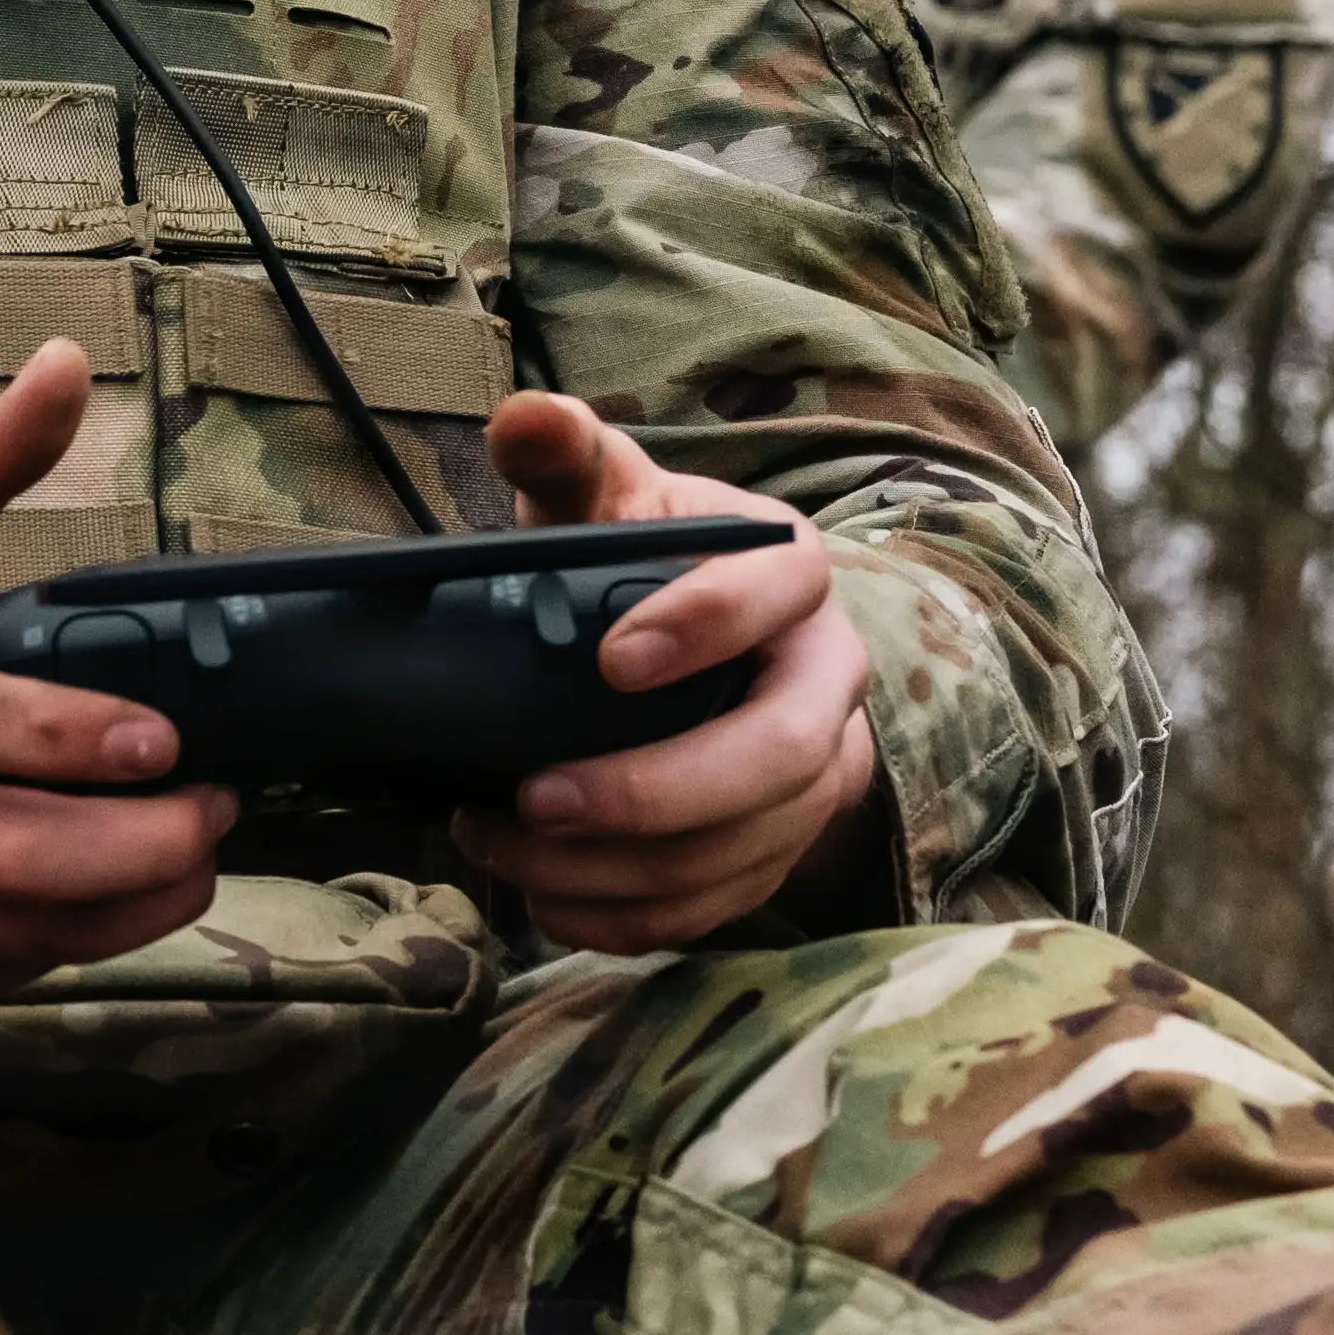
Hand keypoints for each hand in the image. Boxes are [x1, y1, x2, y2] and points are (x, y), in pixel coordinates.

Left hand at [462, 392, 864, 954]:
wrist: (696, 635)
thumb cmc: (641, 555)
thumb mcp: (610, 495)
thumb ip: (567, 454)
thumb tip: (526, 417)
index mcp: (792, 573)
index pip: (777, 595)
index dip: (704, 626)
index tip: (608, 658)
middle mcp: (828, 679)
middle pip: (780, 755)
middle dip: (657, 791)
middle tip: (536, 799)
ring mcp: (817, 774)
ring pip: (748, 847)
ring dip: (621, 868)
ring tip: (505, 847)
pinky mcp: (782, 846)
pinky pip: (723, 904)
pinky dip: (632, 917)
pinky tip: (547, 900)